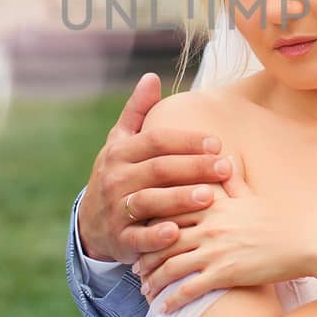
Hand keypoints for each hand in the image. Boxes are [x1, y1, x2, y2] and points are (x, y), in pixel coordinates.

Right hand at [75, 72, 232, 263]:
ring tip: (210, 197)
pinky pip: (137, 239)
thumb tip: (151, 77)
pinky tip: (175, 233)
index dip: (186, 141)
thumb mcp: (120, 143)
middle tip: (226, 168)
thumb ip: (137, 111)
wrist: (90, 223)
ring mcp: (116, 210)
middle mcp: (116, 179)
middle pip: (158, 169)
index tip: (217, 143)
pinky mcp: (119, 239)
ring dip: (179, 199)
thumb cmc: (118, 175)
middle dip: (194, 168)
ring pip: (149, 201)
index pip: (156, 141)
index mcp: (120, 153)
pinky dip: (154, 237)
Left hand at [134, 164, 316, 312]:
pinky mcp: (225, 273)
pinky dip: (171, 299)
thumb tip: (224, 158)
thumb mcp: (251, 194)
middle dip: (146, 256)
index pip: (170, 211)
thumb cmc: (280, 218)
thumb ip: (231, 179)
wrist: (305, 239)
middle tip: (136, 268)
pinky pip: (188, 288)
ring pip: (170, 266)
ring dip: (153, 280)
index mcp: (213, 205)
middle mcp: (209, 226)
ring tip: (145, 290)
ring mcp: (215, 250)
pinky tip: (163, 307)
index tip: (142, 234)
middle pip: (163, 240)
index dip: (150, 224)